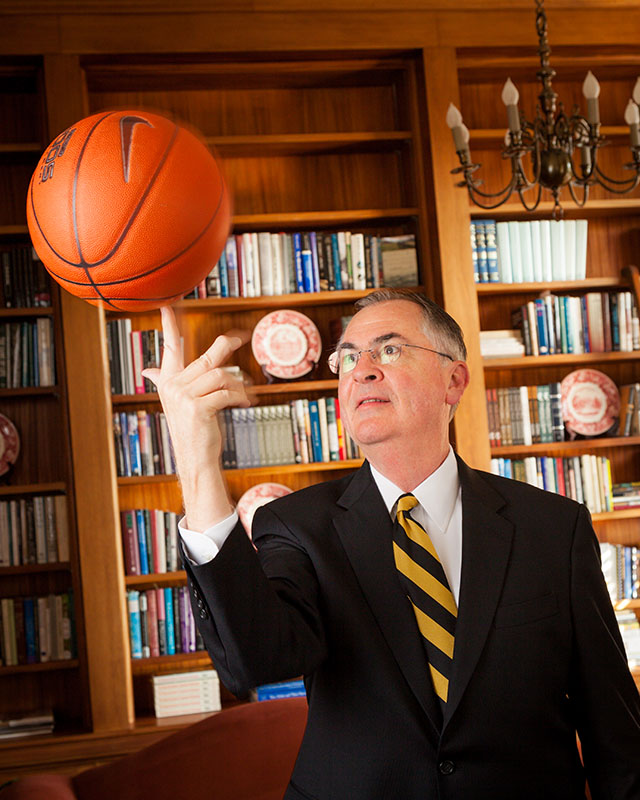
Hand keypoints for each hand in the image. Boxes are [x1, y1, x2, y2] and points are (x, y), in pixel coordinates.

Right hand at [142, 305, 250, 529]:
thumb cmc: (192, 429)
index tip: (167, 305)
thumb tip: (149, 371)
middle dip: (226, 346)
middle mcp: (172, 386)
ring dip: (239, 384)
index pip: (170, 348)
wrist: (194, 457)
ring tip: (246, 393)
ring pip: (220, 375)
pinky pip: (226, 392)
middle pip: (206, 357)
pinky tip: (246, 402)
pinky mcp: (197, 408)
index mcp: (168, 381)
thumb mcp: (178, 403)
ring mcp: (183, 397)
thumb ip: (166, 382)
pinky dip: (240, 397)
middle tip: (240, 338)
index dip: (169, 326)